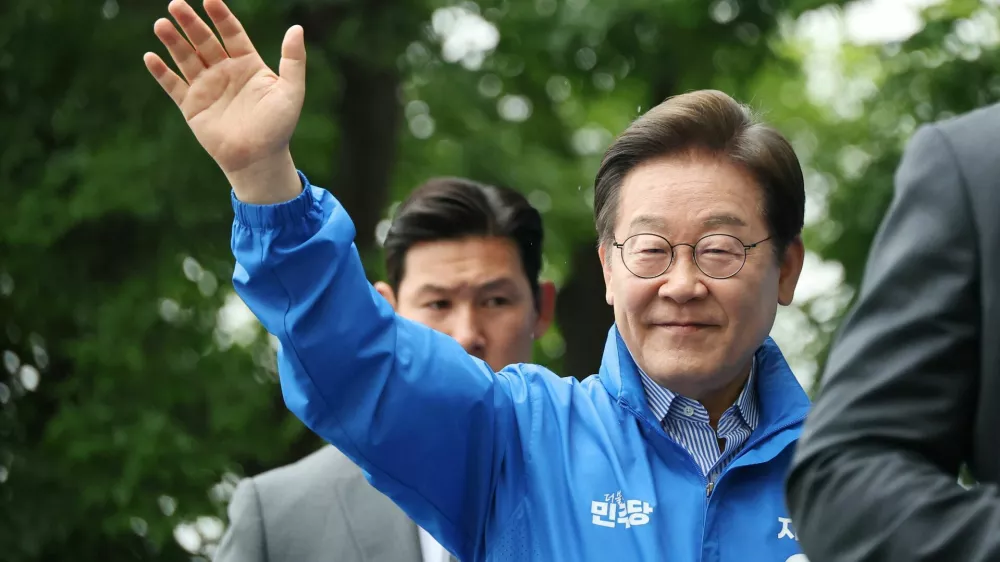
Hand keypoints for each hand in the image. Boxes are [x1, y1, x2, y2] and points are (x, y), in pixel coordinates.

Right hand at [144, 0, 303, 203]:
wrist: (259, 159)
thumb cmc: (278, 126)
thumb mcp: (291, 91)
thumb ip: (294, 60)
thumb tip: (297, 28)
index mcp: (248, 64)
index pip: (231, 32)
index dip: (221, 15)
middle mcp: (224, 71)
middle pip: (204, 40)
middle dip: (190, 22)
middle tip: (176, 4)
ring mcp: (206, 87)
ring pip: (186, 58)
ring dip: (173, 41)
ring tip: (161, 25)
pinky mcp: (191, 106)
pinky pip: (172, 85)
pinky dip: (161, 72)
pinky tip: (150, 57)